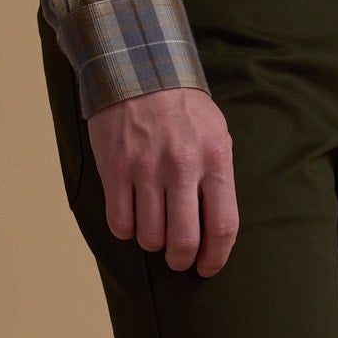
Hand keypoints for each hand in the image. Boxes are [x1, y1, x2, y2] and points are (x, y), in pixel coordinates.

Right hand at [87, 88, 238, 274]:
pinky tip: (132, 218)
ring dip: (152, 243)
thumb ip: (218, 178)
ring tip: (154, 231)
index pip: (222, 226)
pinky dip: (126, 230)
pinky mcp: (115, 168)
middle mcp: (181, 166)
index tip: (207, 267)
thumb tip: (215, 226)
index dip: (216, 257)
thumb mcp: (217, 135)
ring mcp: (145, 168)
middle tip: (178, 259)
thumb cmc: (183, 109)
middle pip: (184, 240)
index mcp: (215, 159)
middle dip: (181, 260)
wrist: (139, 69)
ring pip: (149, 235)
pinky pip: (120, 221)